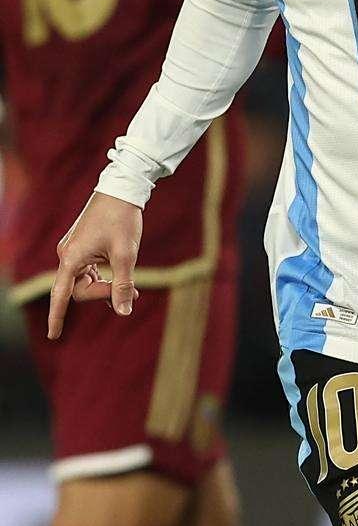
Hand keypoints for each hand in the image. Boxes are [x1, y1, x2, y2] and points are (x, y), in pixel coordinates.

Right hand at [48, 192, 142, 338]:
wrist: (122, 189)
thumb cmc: (122, 219)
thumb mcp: (126, 254)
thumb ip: (123, 285)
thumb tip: (123, 312)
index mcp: (72, 257)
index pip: (61, 295)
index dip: (57, 317)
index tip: (54, 336)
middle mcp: (67, 254)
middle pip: (79, 289)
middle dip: (104, 295)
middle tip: (135, 293)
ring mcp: (74, 250)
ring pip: (85, 281)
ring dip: (105, 287)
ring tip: (134, 290)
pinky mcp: (82, 246)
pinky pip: (87, 271)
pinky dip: (103, 278)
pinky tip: (120, 280)